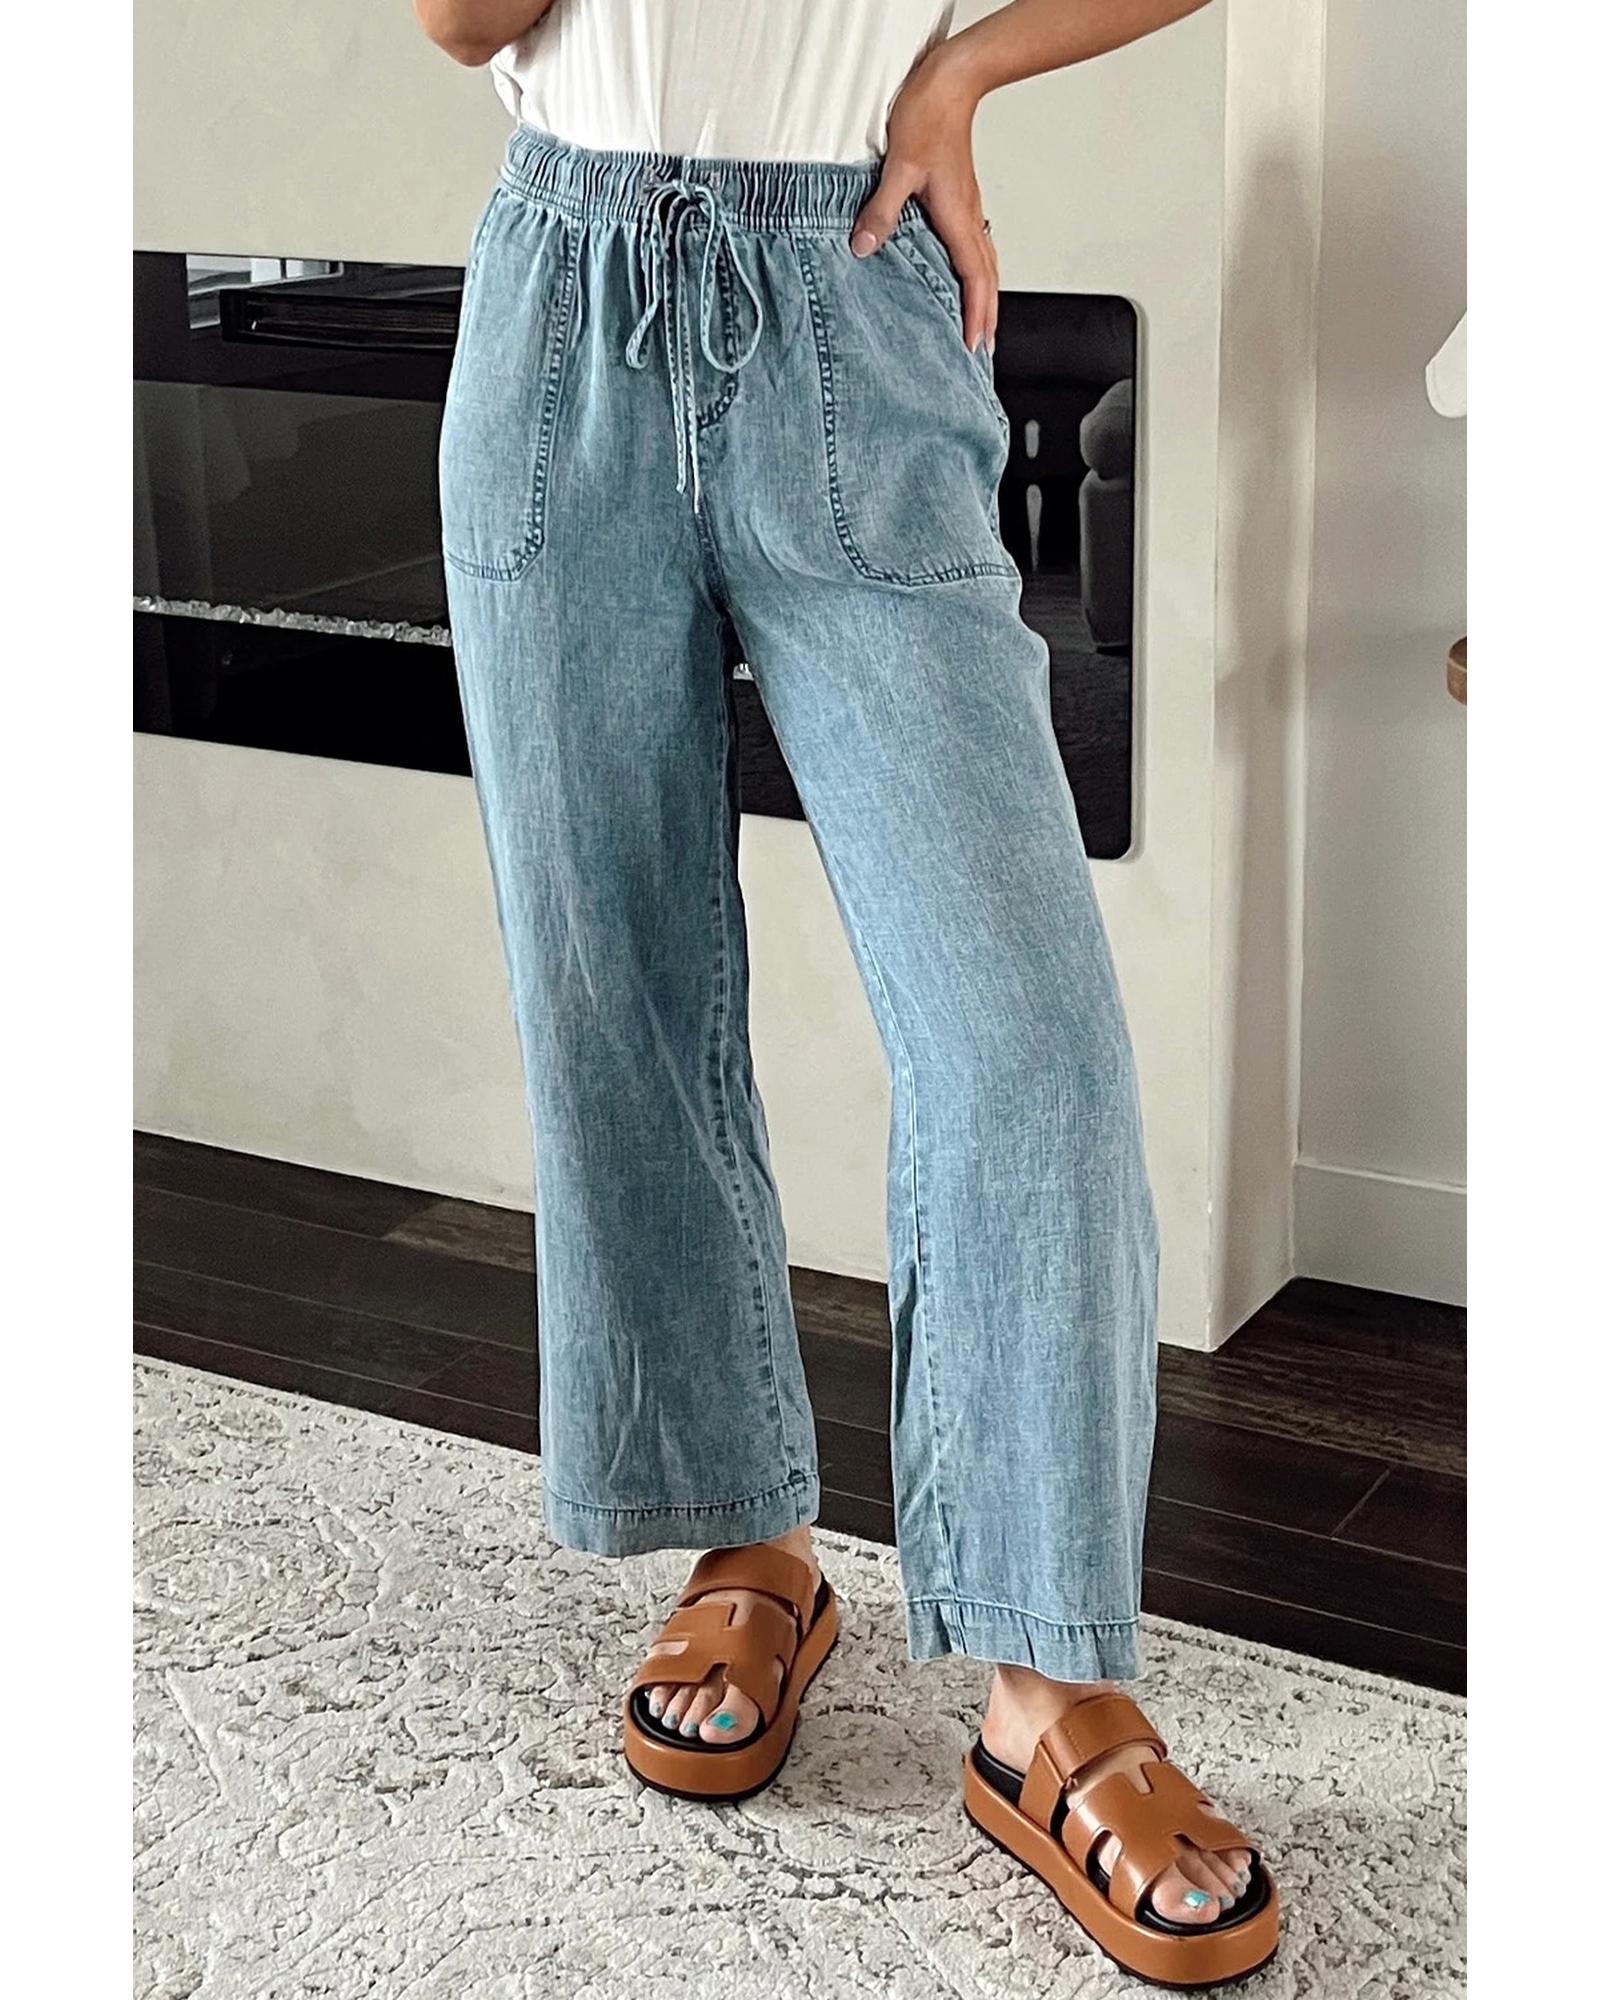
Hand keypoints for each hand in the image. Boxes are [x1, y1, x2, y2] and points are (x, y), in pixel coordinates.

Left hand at [849, 46, 996, 353]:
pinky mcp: (962, 197)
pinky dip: (977, 270)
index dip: (974, 313)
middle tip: (983, 349)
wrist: (951, 79)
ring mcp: (968, 207)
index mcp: (957, 216)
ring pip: (985, 262)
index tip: (972, 343)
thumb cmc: (928, 114)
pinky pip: (975, 244)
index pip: (973, 277)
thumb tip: (864, 247)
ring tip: (983, 322)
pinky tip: (967, 276)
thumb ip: (881, 209)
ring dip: (986, 295)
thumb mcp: (898, 165)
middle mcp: (968, 216)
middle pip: (987, 277)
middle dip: (987, 315)